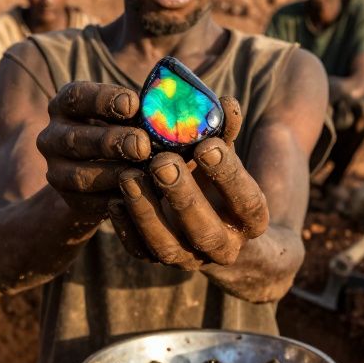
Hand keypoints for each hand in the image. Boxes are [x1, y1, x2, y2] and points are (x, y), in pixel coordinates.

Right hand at [36, 81, 151, 213]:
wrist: (104, 174)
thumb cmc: (126, 131)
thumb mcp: (131, 116)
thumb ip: (147, 111)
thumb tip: (174, 109)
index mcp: (66, 105)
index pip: (76, 96)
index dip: (103, 99)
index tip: (133, 104)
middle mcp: (52, 136)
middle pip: (74, 138)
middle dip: (110, 141)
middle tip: (142, 145)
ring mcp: (55, 169)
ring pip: (77, 175)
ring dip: (111, 174)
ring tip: (141, 173)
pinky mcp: (66, 199)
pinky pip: (86, 202)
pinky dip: (111, 199)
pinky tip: (135, 195)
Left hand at [108, 97, 268, 269]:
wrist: (210, 222)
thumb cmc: (216, 176)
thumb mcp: (224, 154)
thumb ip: (223, 131)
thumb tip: (225, 103)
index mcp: (250, 219)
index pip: (246, 201)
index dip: (228, 175)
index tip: (207, 146)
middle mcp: (223, 247)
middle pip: (205, 231)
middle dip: (182, 196)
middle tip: (162, 162)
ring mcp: (189, 258)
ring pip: (168, 247)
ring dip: (147, 212)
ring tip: (129, 176)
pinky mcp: (157, 259)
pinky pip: (139, 251)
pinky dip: (125, 228)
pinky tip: (113, 200)